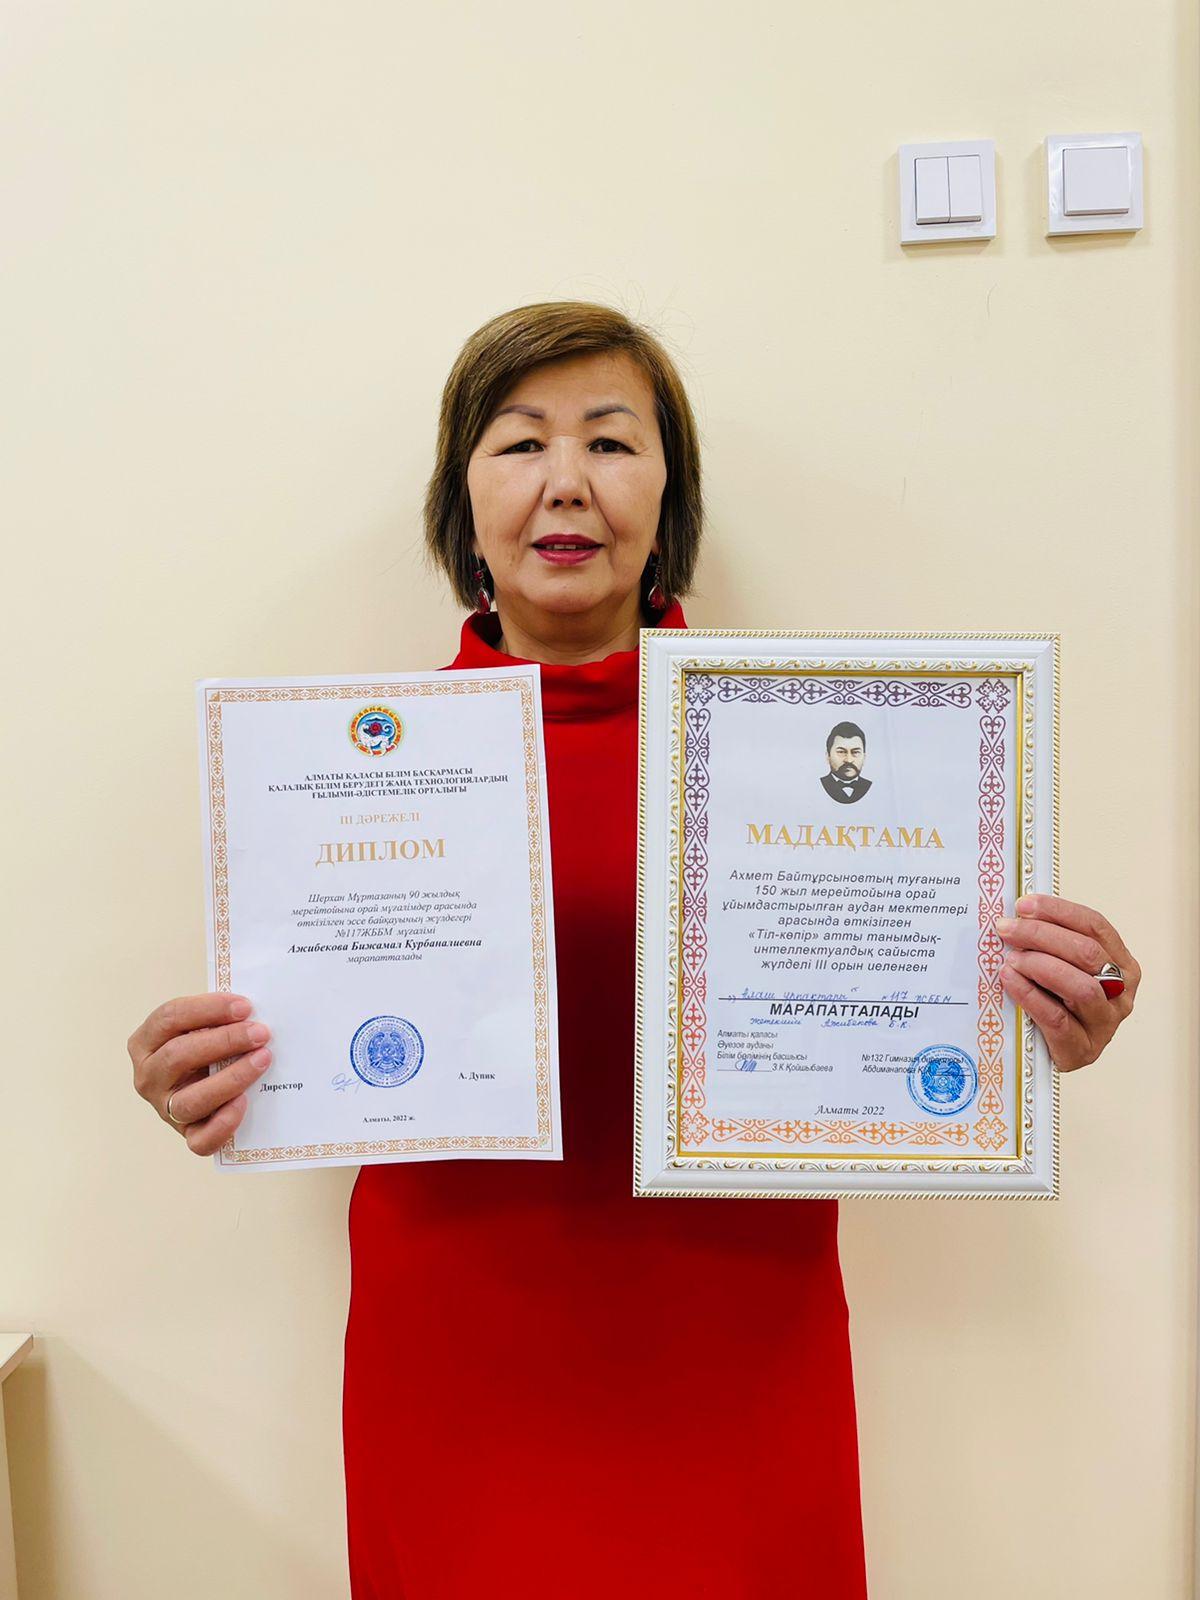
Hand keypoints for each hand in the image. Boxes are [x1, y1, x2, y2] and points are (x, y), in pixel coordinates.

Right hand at [127, 993, 271, 1155]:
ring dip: (231, 1078)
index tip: (245, 1006)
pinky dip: (224, 1123)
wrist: (209, 1087)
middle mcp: (148, 1077)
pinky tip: (245, 1102)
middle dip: (225, 1041)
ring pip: (190, 1100)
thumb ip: (217, 1019)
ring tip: (262, 1060)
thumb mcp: (201, 1028)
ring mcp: (164, 1109)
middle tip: (260, 1033)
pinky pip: (201, 1140)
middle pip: (178, 1056)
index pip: (169, 1018)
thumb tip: (251, 1013)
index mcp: (145, 1042)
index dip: (208, 1009)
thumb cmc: (207, 1049)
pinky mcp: (186, 1135)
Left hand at [995, 895, 1139, 1071]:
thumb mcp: (1061, 966)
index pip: (1095, 926)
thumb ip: (1051, 942)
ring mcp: (1105, 1023)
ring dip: (1040, 966)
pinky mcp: (1083, 1049)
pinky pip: (1057, 1019)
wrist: (1050, 1051)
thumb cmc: (1056, 1000)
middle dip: (1042, 935)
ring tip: (1011, 959)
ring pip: (1080, 987)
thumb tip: (1019, 912)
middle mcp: (1121, 992)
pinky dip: (1030, 995)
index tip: (1025, 905)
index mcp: (1121, 964)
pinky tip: (1010, 980)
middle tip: (1007, 929)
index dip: (1059, 911)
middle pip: (1087, 953)